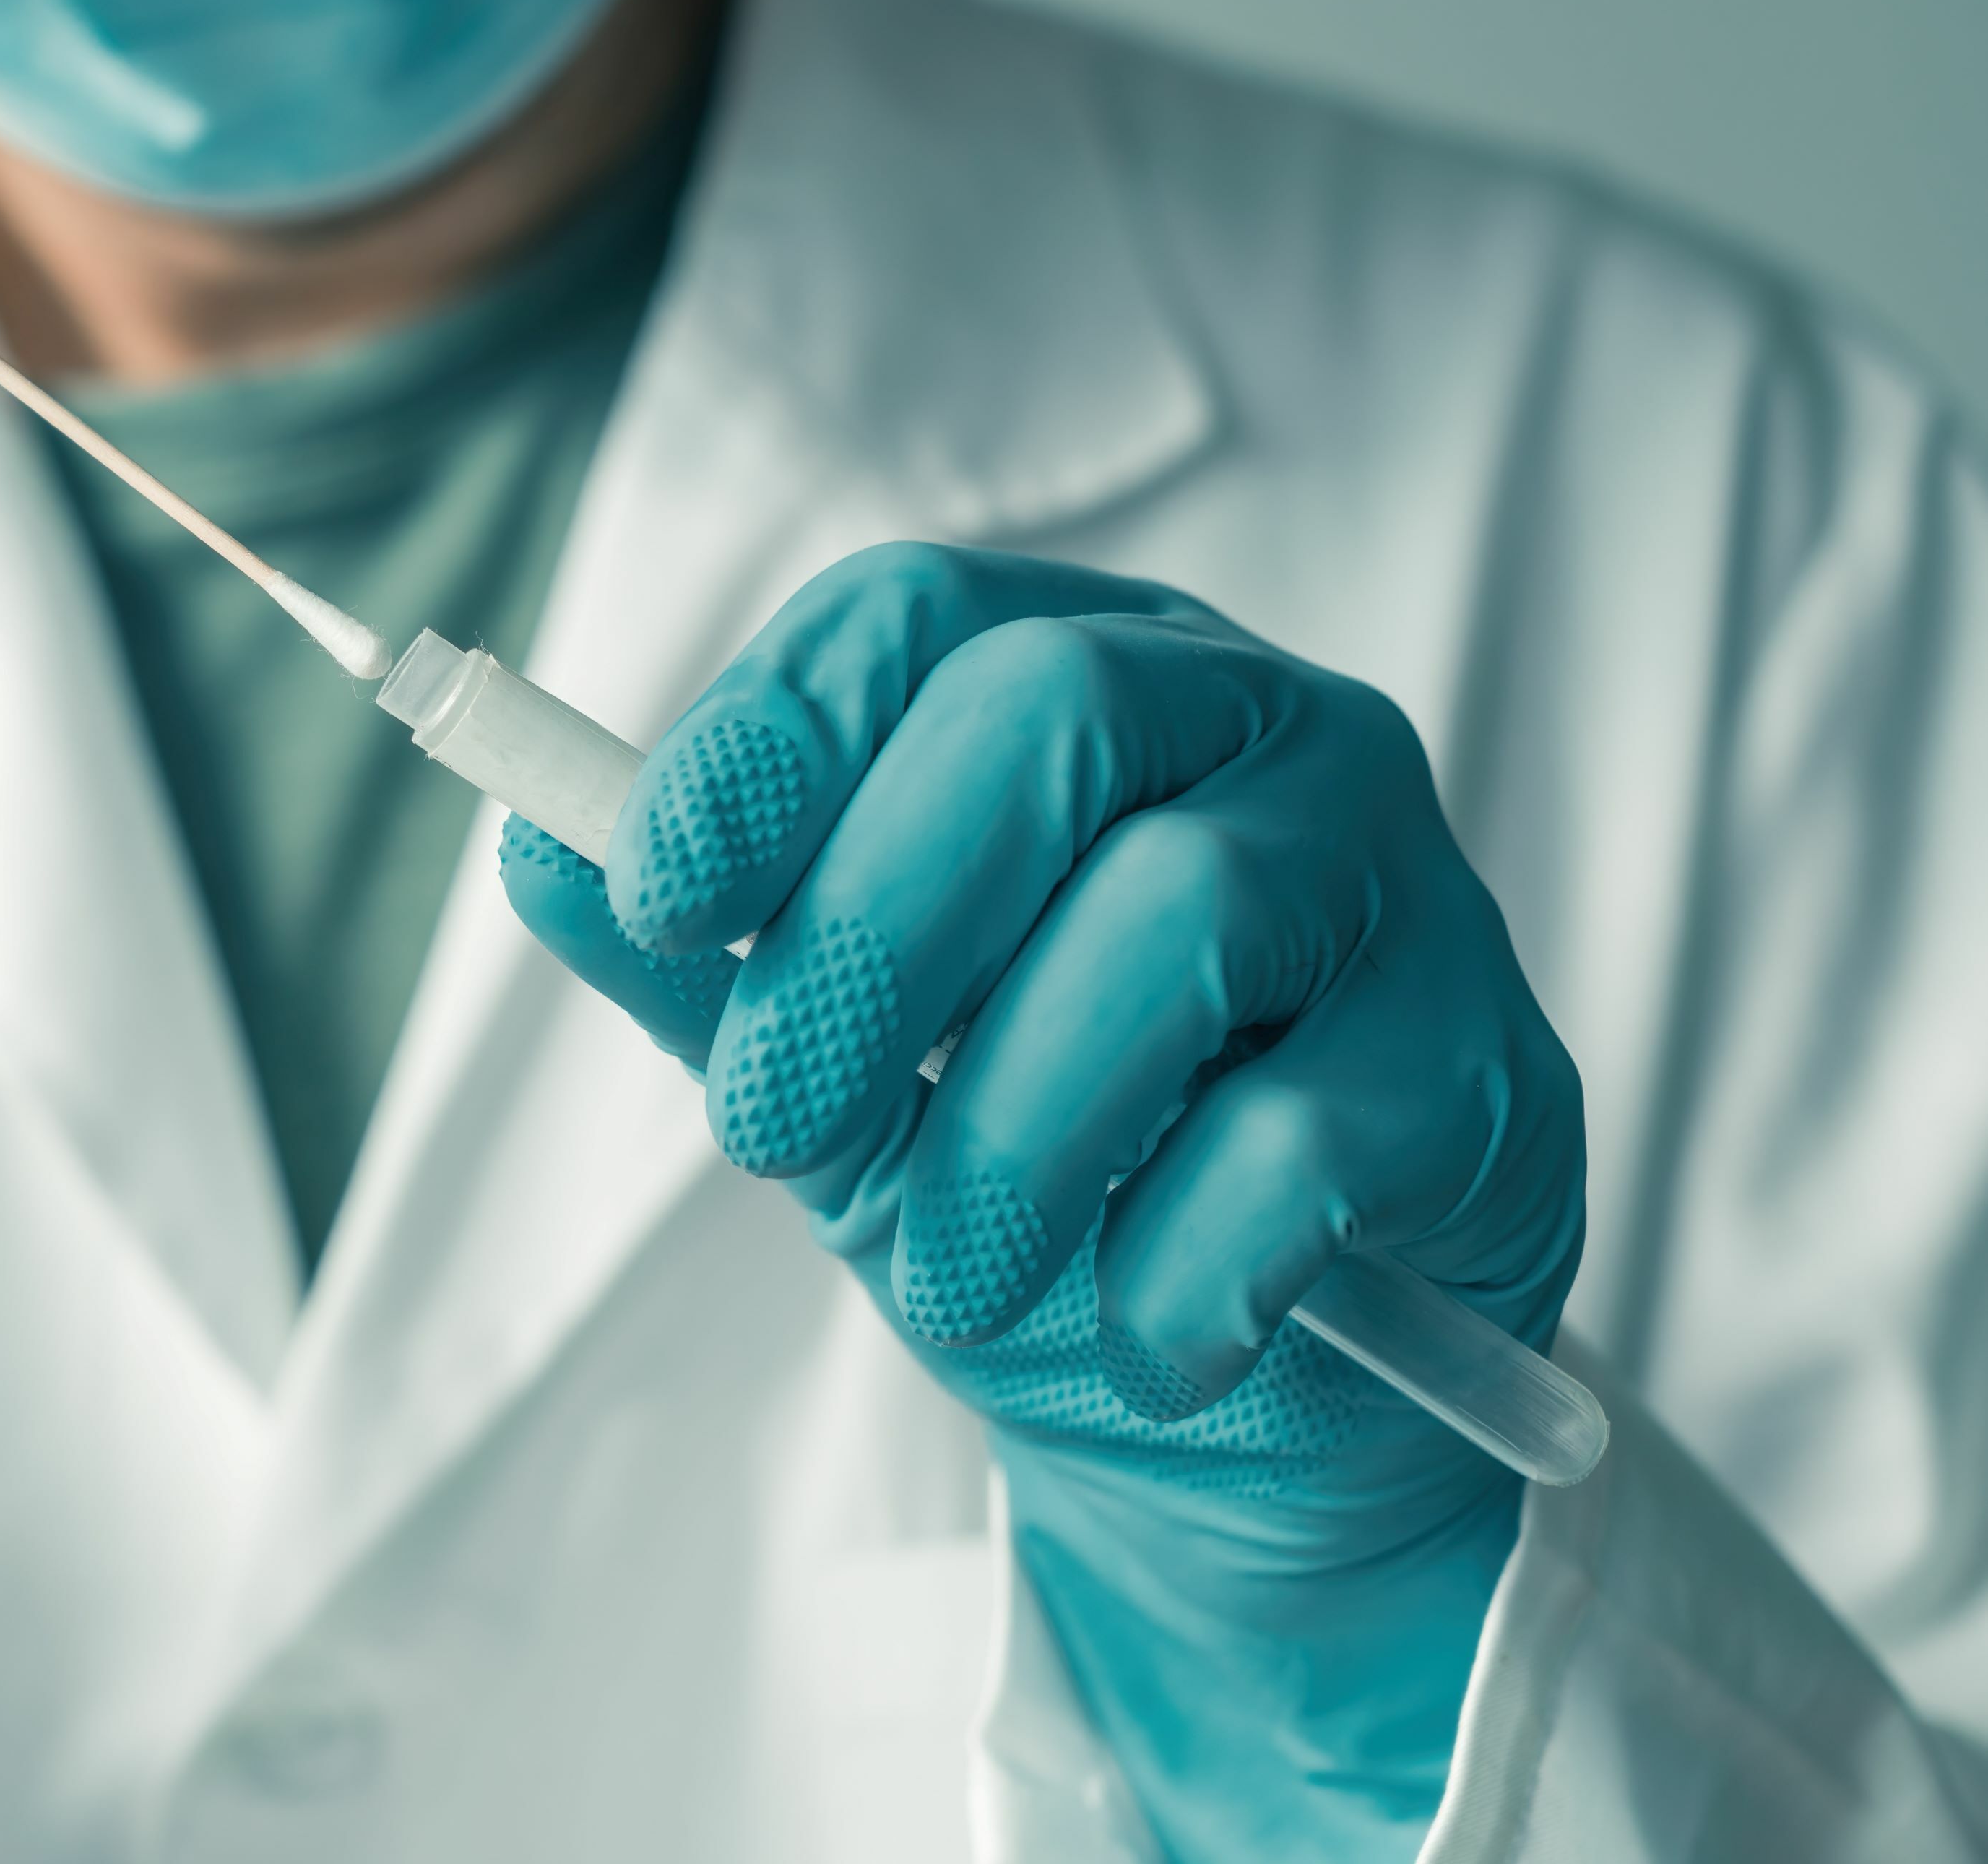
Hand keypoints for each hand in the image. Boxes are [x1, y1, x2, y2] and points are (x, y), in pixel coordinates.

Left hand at [503, 542, 1583, 1859]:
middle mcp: (1247, 725)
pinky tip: (1145, 1334)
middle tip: (765, 1129)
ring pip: (1179, 912)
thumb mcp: (836, 1069)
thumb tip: (532, 844)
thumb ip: (698, 961)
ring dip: (1012, 1131)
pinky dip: (1180, 1262)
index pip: (905, 617)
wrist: (1237, 1398)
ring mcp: (1391, 875)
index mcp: (1069, 678)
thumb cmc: (1032, 1178)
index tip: (656, 893)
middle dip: (867, 935)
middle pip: (1044, 716)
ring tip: (946, 1276)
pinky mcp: (1482, 1060)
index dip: (761, 741)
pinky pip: (1311, 1131)